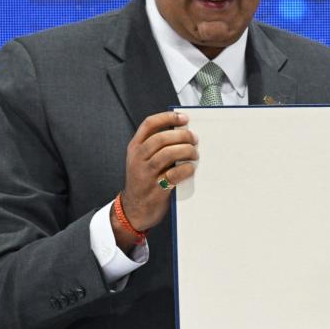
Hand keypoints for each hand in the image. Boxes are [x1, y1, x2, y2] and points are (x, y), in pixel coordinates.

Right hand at [113, 111, 197, 244]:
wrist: (134, 210)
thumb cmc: (143, 182)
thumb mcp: (142, 161)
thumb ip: (156, 147)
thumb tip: (183, 132)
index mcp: (135, 148)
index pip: (149, 124)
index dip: (168, 118)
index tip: (183, 118)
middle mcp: (138, 159)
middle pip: (160, 138)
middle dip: (181, 135)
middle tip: (194, 139)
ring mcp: (146, 174)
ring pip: (167, 154)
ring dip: (186, 151)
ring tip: (195, 154)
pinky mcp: (156, 189)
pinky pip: (174, 174)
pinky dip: (186, 169)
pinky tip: (190, 169)